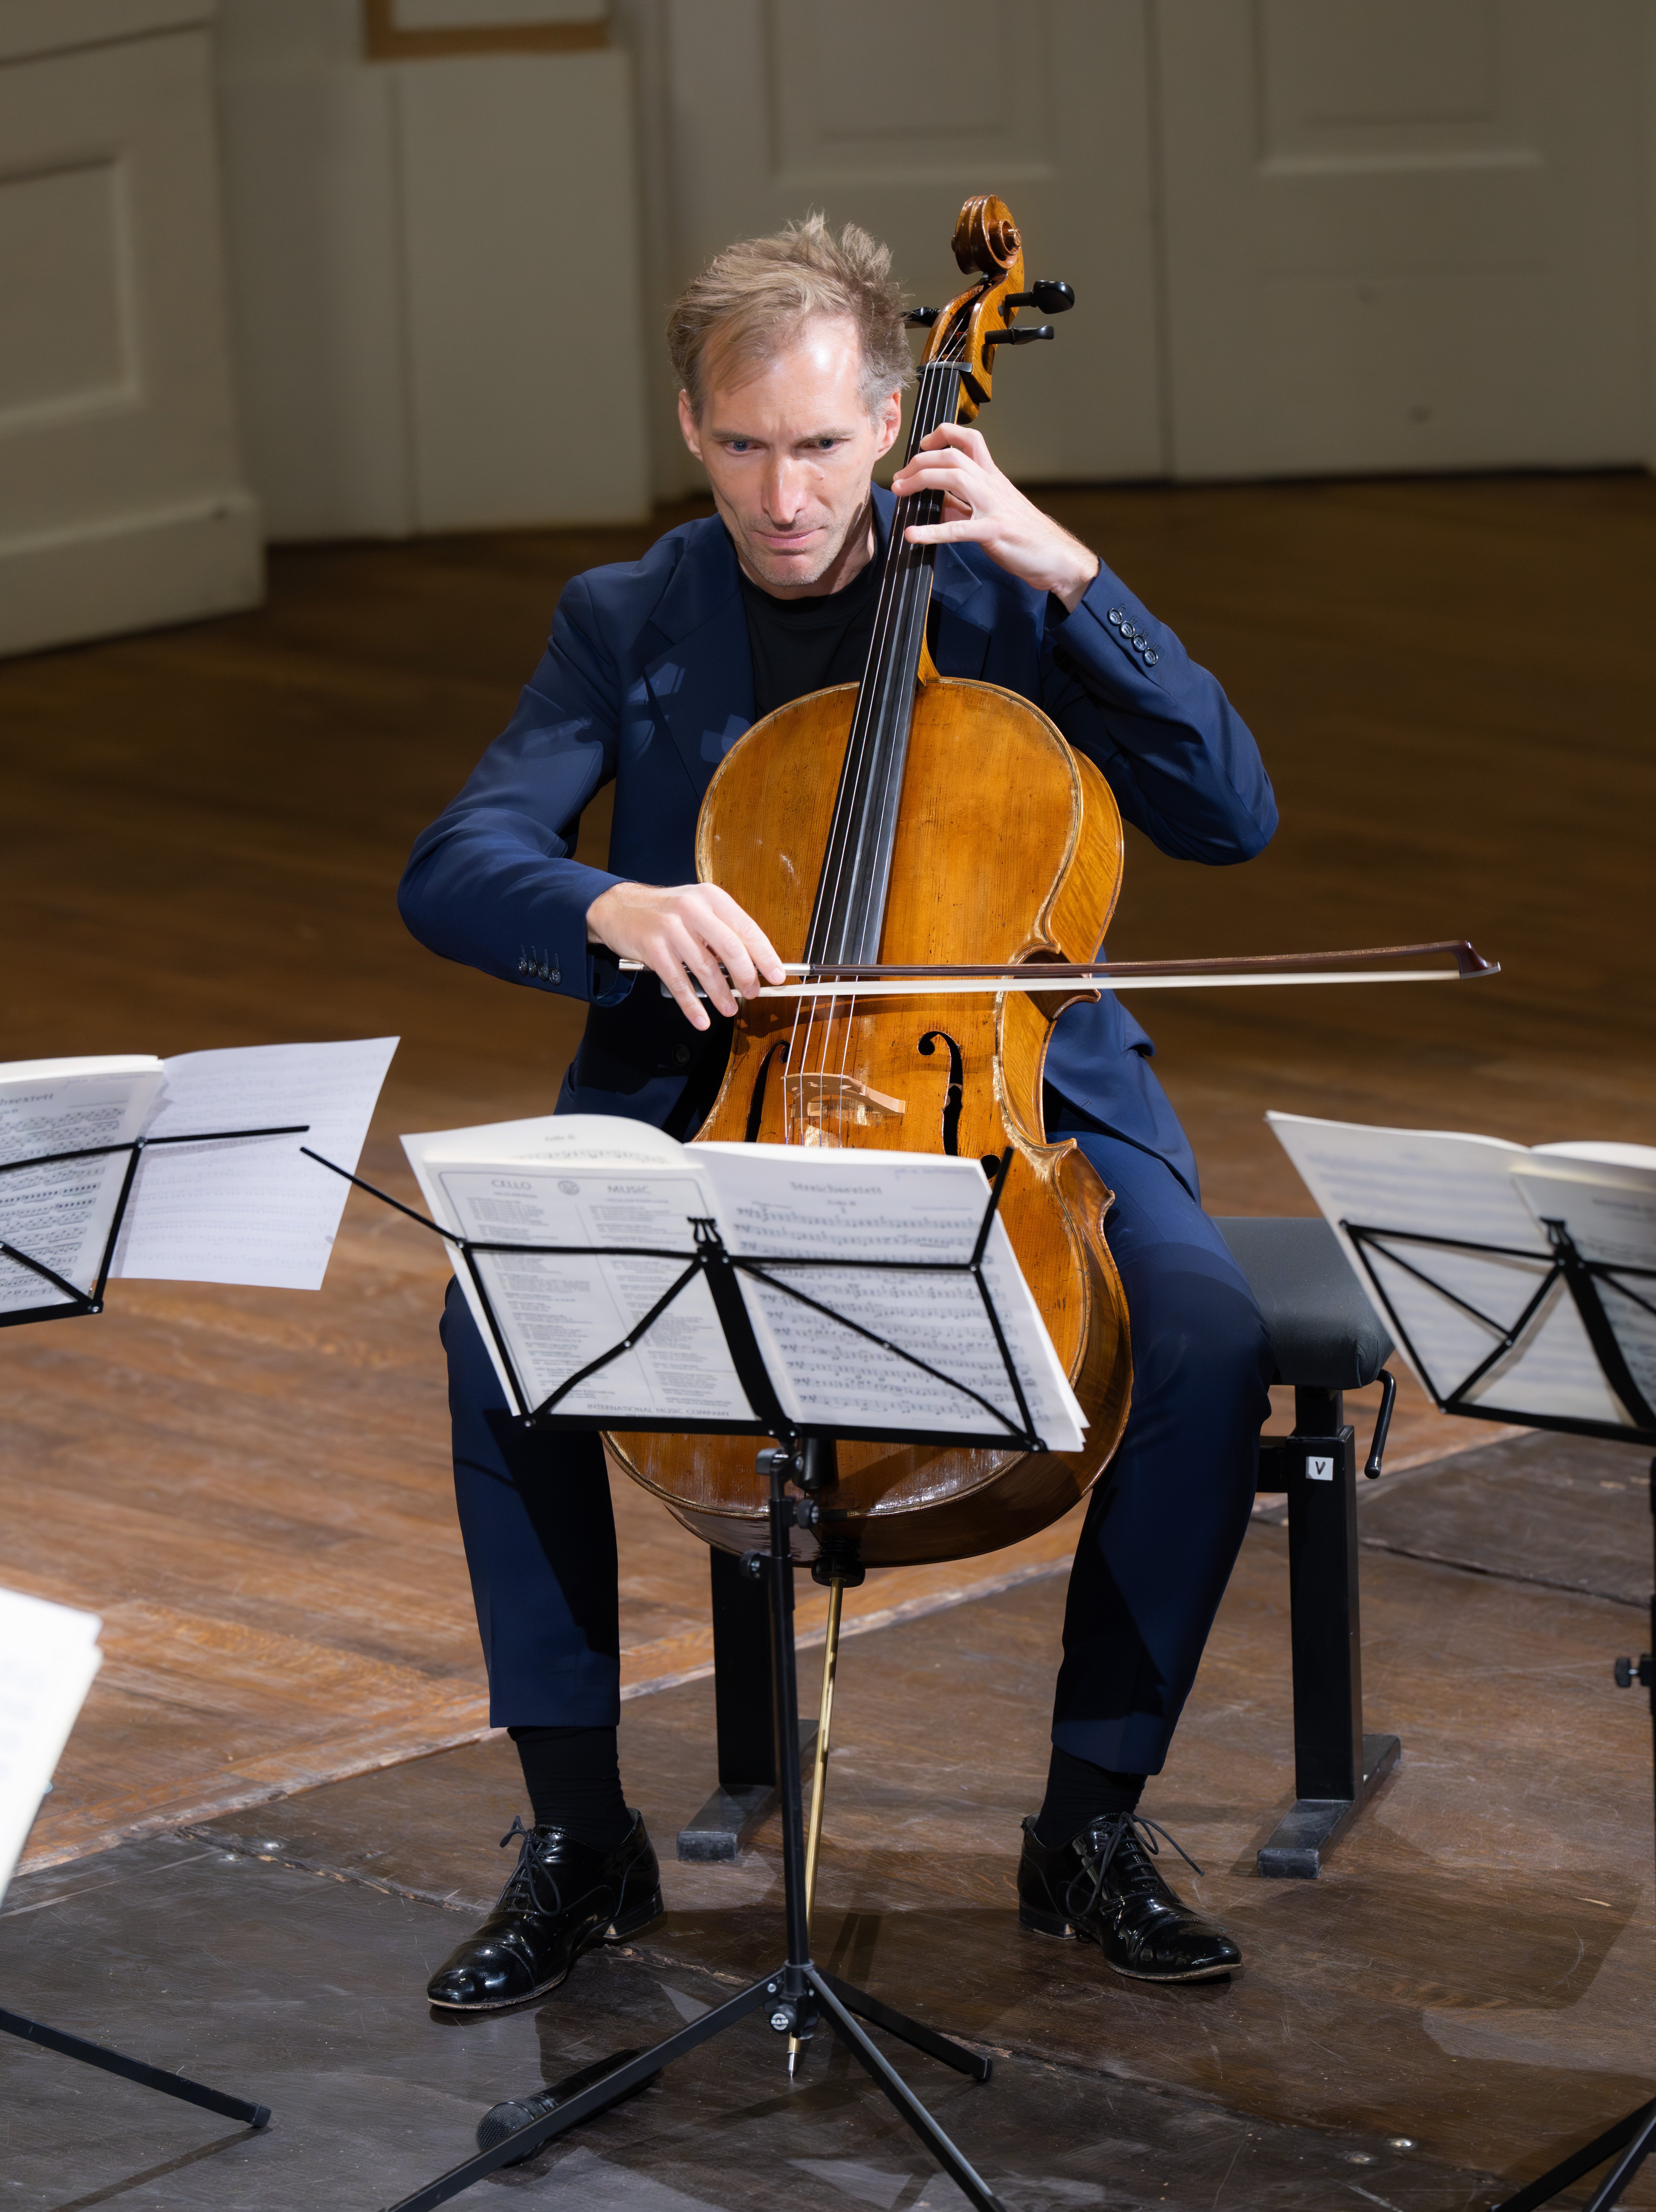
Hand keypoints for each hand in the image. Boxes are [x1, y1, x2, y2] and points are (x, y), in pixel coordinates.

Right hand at [586, 881, 784, 1031]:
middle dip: (746, 976)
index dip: (765, 955)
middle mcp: (692, 910)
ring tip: (730, 1008)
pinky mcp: (653, 949)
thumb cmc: (665, 911)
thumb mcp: (698, 907)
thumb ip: (723, 929)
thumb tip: (752, 962)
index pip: (746, 928)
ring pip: (705, 968)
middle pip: (730, 948)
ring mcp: (671, 929)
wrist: (618, 907)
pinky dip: (691, 1004)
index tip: (777, 975)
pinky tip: (701, 1017)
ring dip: (721, 994)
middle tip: (753, 993)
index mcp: (710, 898)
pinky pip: (678, 982)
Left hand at [890, 424, 1099, 610]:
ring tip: (900, 492)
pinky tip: (912, 536)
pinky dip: (931, 532)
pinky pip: (958, 528)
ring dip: (921, 481)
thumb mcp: (990, 512)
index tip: (922, 446)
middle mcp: (992, 485)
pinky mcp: (995, 532)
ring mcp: (994, 506)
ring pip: (955, 477)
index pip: (969, 439)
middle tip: (899, 478)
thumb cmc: (1023, 535)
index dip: (942, 435)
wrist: (1056, 556)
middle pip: (953, 455)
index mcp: (992, 478)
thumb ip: (963, 505)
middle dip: (920, 461)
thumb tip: (934, 503)